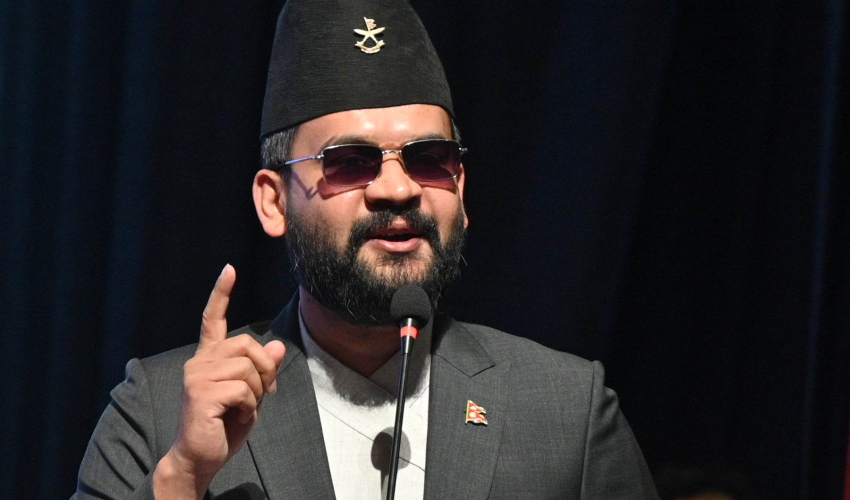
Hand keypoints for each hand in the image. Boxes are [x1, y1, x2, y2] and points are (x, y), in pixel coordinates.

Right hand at [153, 264, 285, 499]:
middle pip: (247, 343)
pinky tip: (238, 417)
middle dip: (266, 367)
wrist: (200, 458)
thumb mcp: (251, 396)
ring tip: (246, 408)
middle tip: (265, 392)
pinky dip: (250, 406)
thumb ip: (262, 370)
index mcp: (208, 359)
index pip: (213, 319)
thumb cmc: (224, 426)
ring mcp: (197, 377)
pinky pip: (243, 389)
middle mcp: (198, 363)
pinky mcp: (200, 394)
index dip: (221, 294)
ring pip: (247, 367)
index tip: (229, 269)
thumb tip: (278, 346)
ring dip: (258, 390)